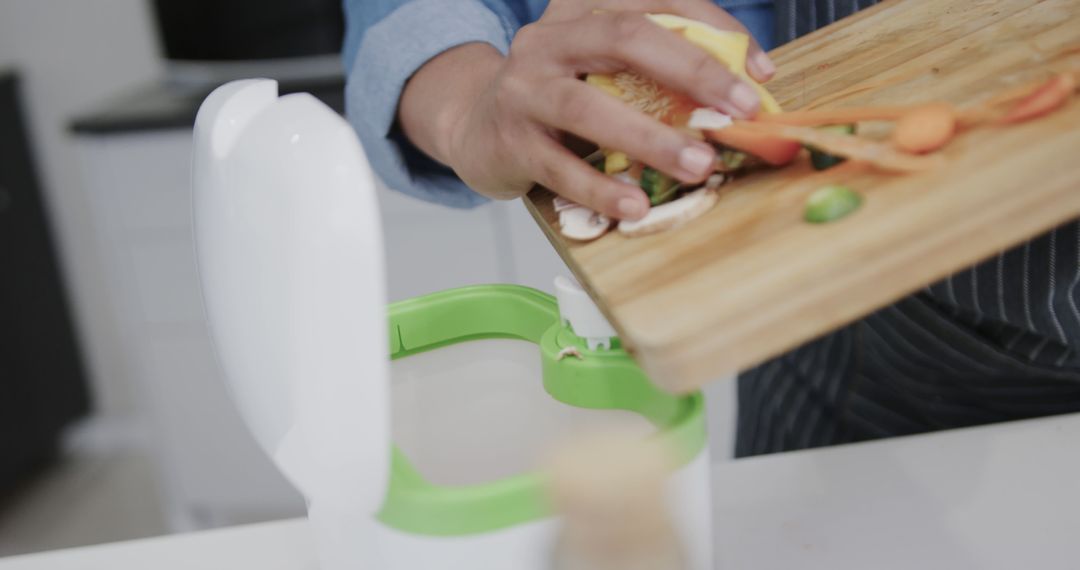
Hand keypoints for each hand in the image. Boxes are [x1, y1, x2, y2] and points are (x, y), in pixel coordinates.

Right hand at [399, 0, 775, 219]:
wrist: (473, 127)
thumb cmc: (558, 98)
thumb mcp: (602, 69)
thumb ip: (658, 72)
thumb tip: (745, 94)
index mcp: (581, 9)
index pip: (654, 0)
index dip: (712, 30)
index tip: (759, 74)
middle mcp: (548, 38)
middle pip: (624, 38)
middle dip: (691, 72)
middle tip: (740, 110)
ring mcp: (523, 88)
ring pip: (589, 106)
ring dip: (650, 138)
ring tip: (698, 166)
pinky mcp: (509, 140)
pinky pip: (560, 167)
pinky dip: (600, 188)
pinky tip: (635, 205)